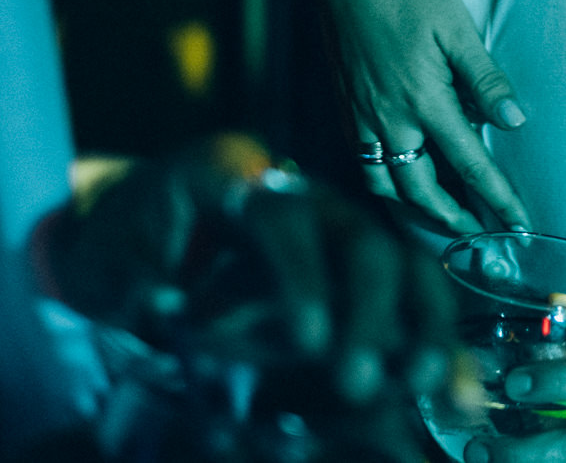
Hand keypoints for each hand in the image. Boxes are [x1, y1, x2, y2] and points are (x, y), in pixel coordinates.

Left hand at [50, 138, 453, 458]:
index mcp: (237, 174)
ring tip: (428, 385)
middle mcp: (303, 193)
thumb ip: (139, 286)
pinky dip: (429, 343)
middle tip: (357, 382)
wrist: (138, 234)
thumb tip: (165, 309)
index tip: (308, 340)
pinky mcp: (350, 275)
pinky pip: (404, 301)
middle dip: (370, 311)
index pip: (283, 213)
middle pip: (362, 238)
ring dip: (421, 326)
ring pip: (401, 264)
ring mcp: (334, 232)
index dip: (302, 274)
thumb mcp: (110, 263)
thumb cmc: (124, 243)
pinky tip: (455, 391)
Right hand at [321, 0, 530, 232]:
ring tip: (439, 218)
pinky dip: (384, 181)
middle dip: (452, 218)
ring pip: (384, 182)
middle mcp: (388, 117)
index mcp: (423, 99)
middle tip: (481, 234)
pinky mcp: (345, 104)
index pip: (470, 164)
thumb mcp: (457, 26)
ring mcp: (360, 114)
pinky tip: (400, 176)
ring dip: (413, 208)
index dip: (498, 198)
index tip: (520, 225)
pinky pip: (362, 160)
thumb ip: (485, 78)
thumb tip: (514, 122)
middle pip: (421, 190)